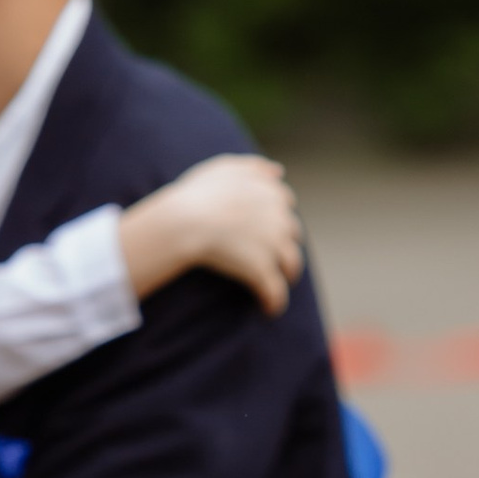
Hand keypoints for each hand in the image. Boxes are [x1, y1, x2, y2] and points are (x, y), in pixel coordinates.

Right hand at [124, 154, 302, 314]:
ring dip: (286, 274)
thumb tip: (278, 172)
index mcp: (272, 194)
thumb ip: (254, 168)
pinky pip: (276, 292)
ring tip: (275, 284)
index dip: (277, 216)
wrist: (185, 219)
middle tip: (272, 255)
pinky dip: (274, 302)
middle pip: (292, 234)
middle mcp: (279, 219)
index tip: (266, 225)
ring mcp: (273, 246)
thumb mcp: (225, 168)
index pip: (285, 204)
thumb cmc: (199, 193)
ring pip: (291, 264)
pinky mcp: (262, 270)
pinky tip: (269, 310)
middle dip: (284, 244)